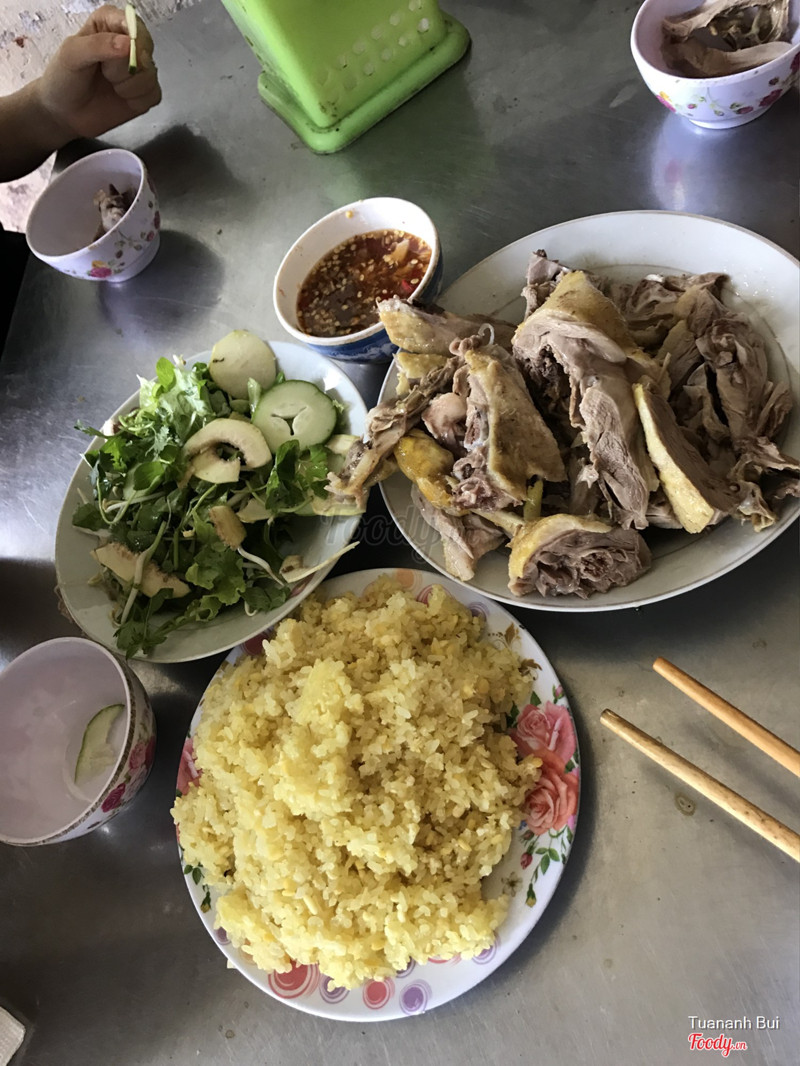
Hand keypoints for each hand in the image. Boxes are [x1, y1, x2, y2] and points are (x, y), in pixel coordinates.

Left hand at [36, 4, 161, 142]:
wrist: (64, 113)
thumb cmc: (63, 79)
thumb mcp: (72, 54)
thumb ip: (98, 45)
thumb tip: (129, 44)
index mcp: (109, 23)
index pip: (133, 22)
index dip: (131, 38)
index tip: (120, 52)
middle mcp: (127, 43)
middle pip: (145, 49)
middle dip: (125, 66)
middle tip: (105, 72)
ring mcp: (138, 68)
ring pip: (150, 74)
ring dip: (128, 86)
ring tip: (110, 86)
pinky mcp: (145, 91)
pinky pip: (154, 94)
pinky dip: (136, 100)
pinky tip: (121, 98)